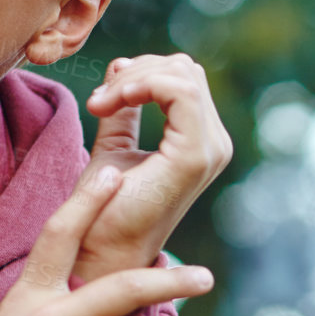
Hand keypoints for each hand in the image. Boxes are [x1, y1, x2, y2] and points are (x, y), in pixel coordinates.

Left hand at [71, 54, 233, 283]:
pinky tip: (112, 103)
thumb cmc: (105, 207)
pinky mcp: (194, 156)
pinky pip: (179, 91)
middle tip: (100, 100)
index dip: (141, 72)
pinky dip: (141, 85)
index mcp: (201, 142)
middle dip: (137, 72)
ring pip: (183, 74)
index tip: (102, 97)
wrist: (100, 250)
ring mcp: (210, 151)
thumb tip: (124, 65)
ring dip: (133, 79)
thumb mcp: (115, 143)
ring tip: (101, 105)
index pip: (184, 77)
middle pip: (185, 69)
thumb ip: (124, 106)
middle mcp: (214, 145)